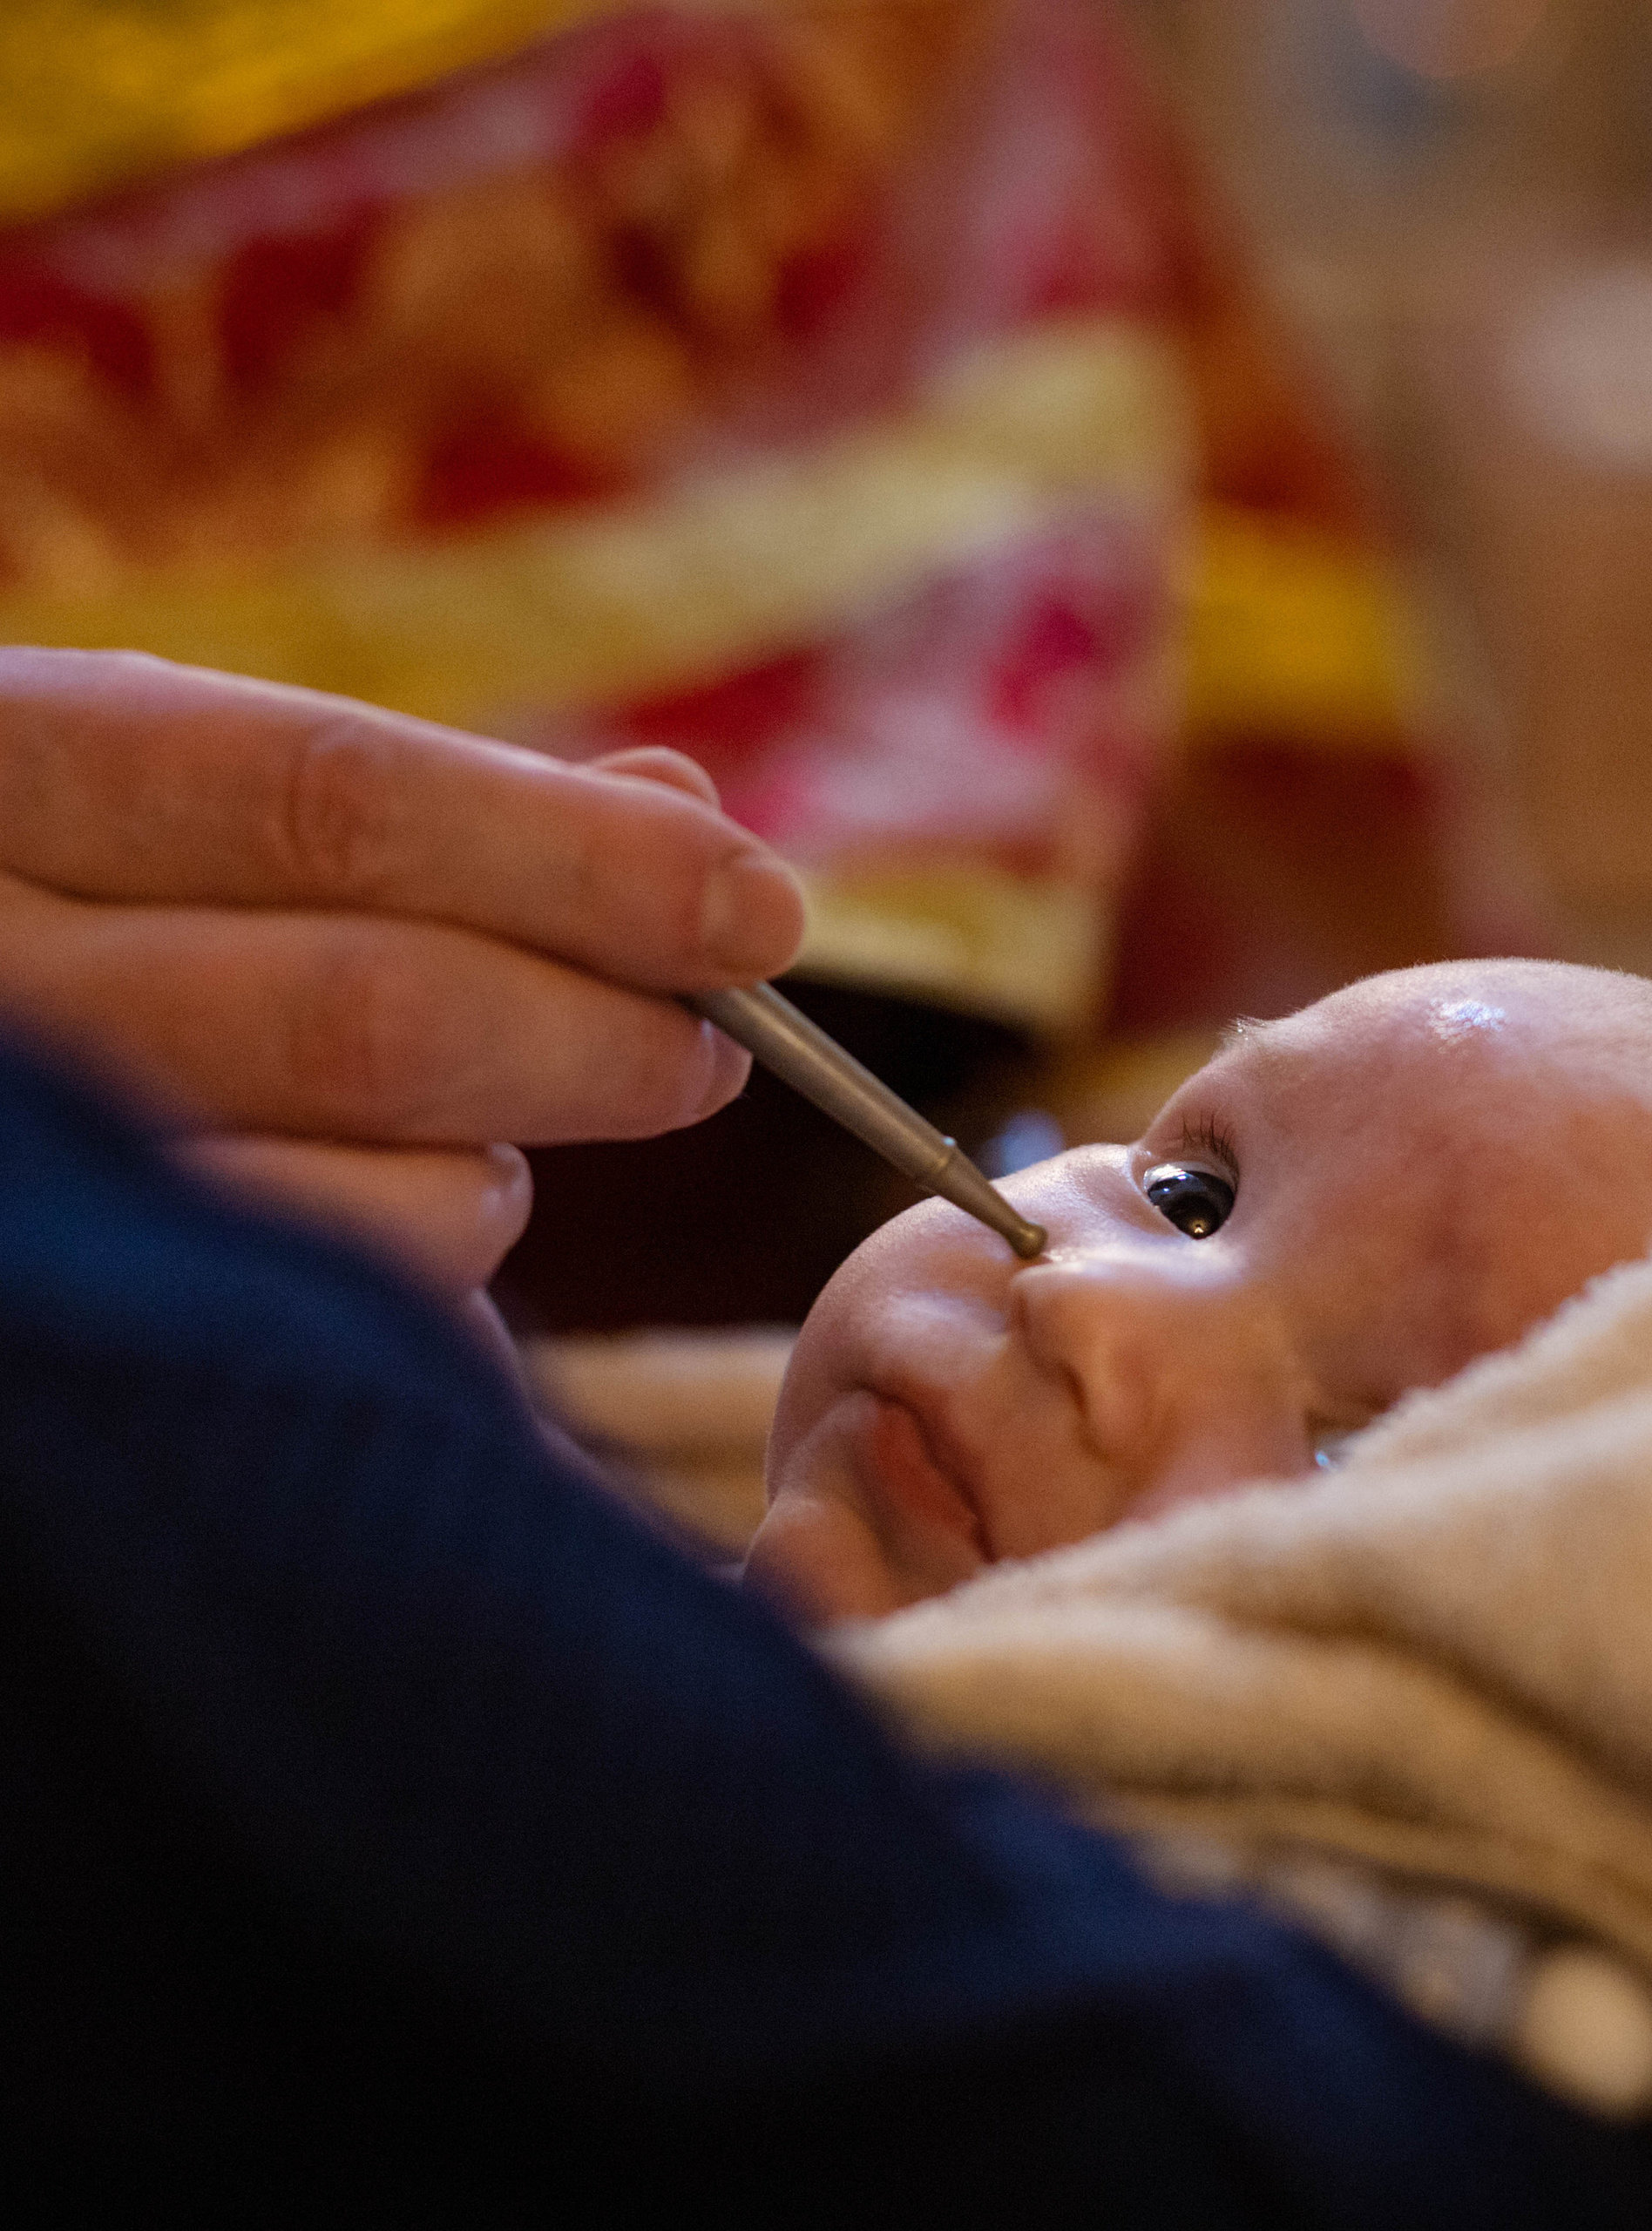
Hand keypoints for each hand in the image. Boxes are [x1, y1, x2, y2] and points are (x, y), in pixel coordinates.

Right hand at [0, 648, 804, 1297]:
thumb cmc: (49, 914)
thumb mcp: (164, 806)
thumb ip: (418, 814)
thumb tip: (690, 812)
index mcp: (2, 772)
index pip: (327, 800)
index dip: (579, 861)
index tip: (765, 905)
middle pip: (366, 1013)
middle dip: (597, 1039)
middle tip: (711, 1049)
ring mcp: (24, 1183)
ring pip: (352, 1209)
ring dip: (492, 1180)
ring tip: (488, 1145)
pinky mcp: (69, 1320)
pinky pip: (310, 1335)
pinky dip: (413, 1288)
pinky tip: (397, 1231)